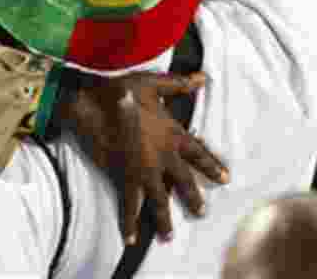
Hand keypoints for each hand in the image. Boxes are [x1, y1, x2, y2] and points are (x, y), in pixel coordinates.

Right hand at [55, 70, 228, 244]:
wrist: (91, 103)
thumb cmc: (121, 88)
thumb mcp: (152, 83)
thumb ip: (179, 84)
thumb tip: (203, 78)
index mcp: (172, 133)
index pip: (198, 153)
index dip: (211, 165)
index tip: (224, 178)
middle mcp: (162, 155)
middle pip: (184, 182)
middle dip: (193, 199)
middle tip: (201, 212)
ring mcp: (144, 169)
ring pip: (159, 199)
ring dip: (164, 219)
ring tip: (169, 236)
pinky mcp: (124, 177)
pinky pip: (129, 204)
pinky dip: (128, 222)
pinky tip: (130, 238)